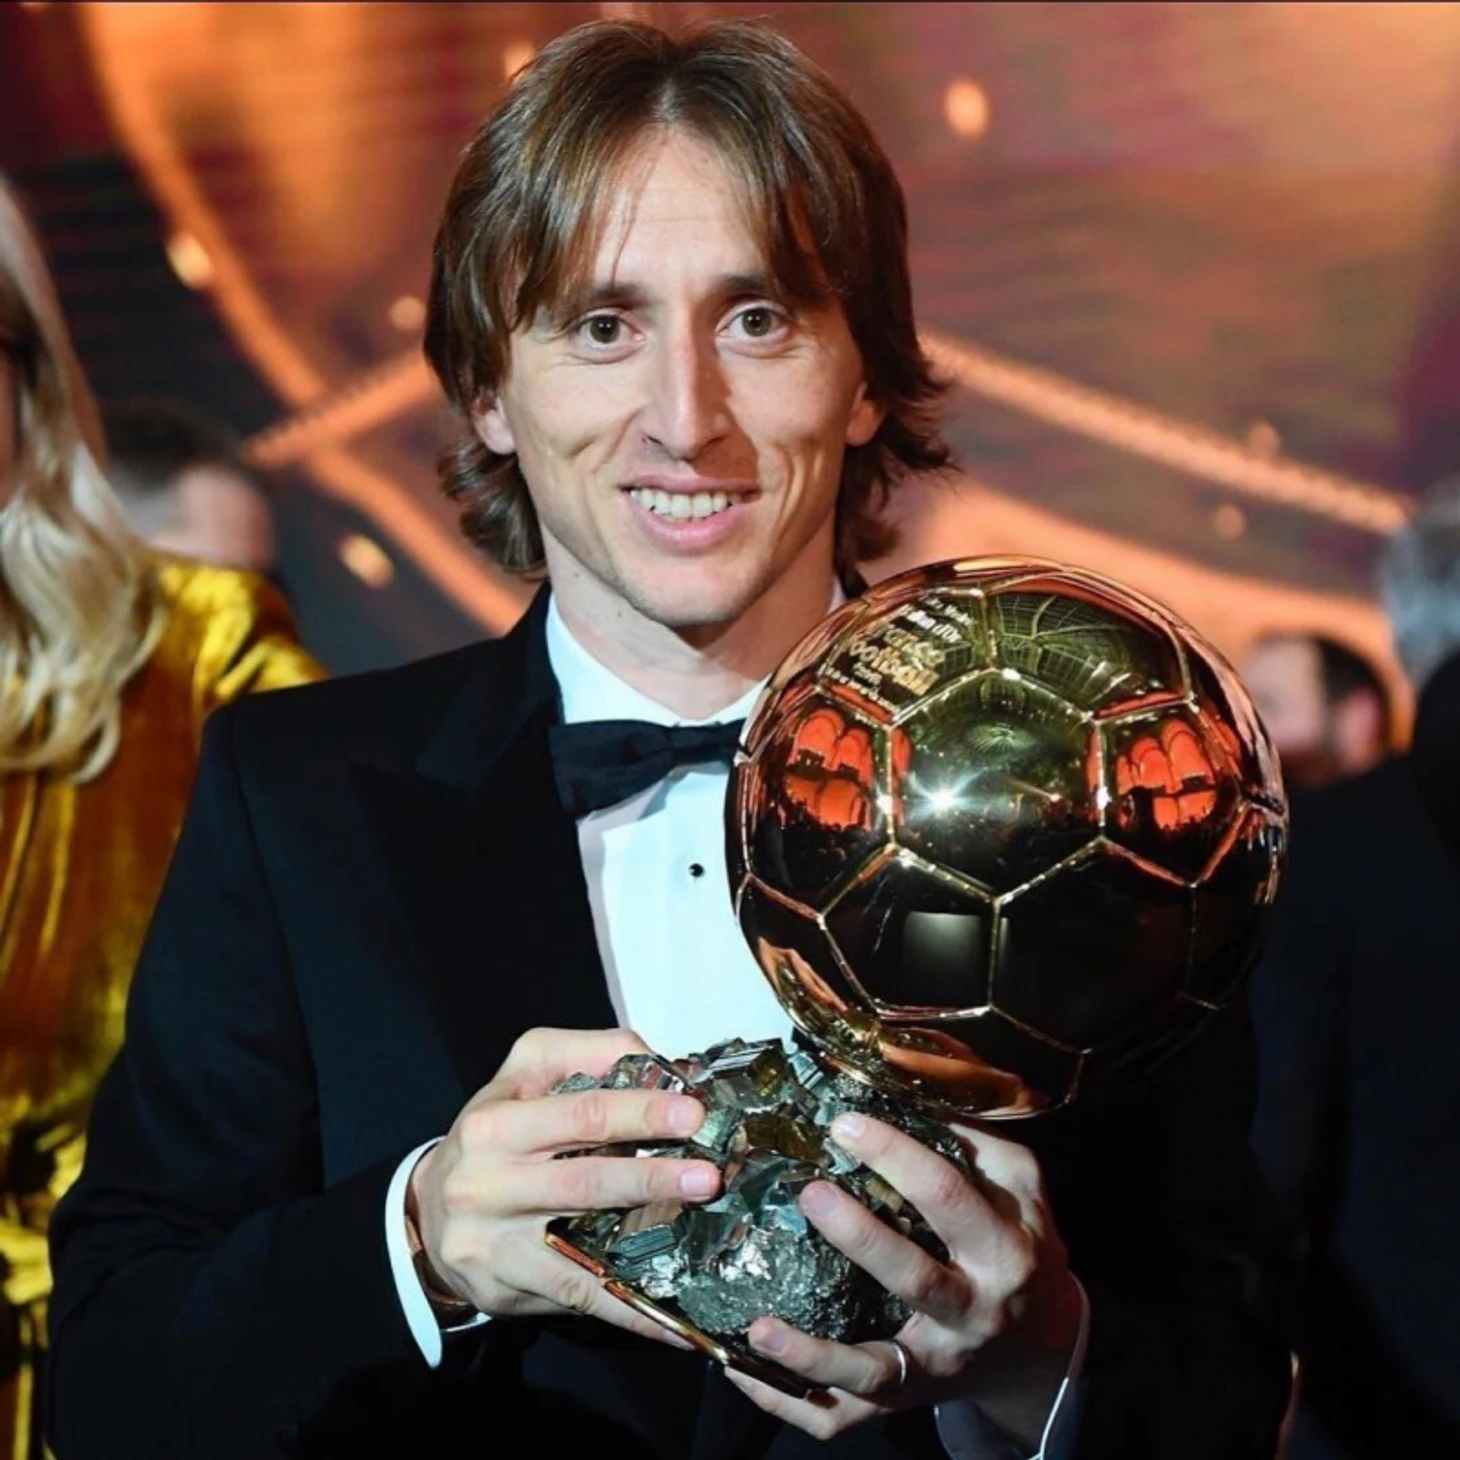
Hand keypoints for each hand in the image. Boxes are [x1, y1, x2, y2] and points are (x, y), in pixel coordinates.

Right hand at [409, 1027, 720, 1345]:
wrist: (428, 1209)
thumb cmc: (498, 1132)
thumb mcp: (529, 1075)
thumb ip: (591, 1057)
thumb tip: (665, 1069)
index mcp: (498, 1116)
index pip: (580, 1110)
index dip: (640, 1111)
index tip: (693, 1113)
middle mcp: (486, 1176)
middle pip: (582, 1177)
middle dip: (650, 1175)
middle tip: (706, 1176)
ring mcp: (491, 1236)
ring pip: (578, 1240)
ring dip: (644, 1237)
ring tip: (698, 1229)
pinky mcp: (502, 1283)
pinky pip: (576, 1294)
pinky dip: (627, 1309)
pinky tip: (671, 1319)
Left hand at [727, 1114, 1082, 1445]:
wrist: (1041, 1347)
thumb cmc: (1018, 1243)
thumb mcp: (1020, 1188)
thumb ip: (974, 1142)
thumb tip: (907, 1081)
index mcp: (1003, 1250)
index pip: (949, 1197)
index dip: (897, 1155)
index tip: (844, 1123)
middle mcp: (971, 1312)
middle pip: (914, 1278)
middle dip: (860, 1238)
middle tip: (809, 1193)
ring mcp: (933, 1365)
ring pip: (872, 1370)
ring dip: (813, 1354)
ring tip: (759, 1326)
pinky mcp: (902, 1402)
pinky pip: (842, 1418)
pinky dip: (792, 1402)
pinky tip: (743, 1369)